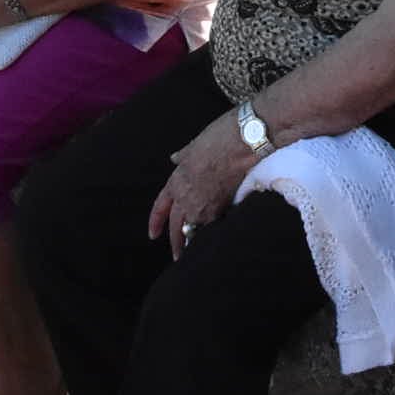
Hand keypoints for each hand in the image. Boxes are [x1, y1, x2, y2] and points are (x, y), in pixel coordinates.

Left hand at [147, 110, 257, 257]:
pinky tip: (216, 234)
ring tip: (198, 247)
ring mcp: (204, 205)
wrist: (241, 142)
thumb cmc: (217, 138)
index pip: (160, 207)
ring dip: (196, 238)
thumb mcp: (194, 146)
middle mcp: (186, 197)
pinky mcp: (222, 209)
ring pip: (195, 228)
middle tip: (177, 256)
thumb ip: (183, 156)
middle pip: (176, 226)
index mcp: (176, 180)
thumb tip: (175, 158)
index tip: (153, 234)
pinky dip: (212, 229)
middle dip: (176, 242)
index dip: (156, 222)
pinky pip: (213, 225)